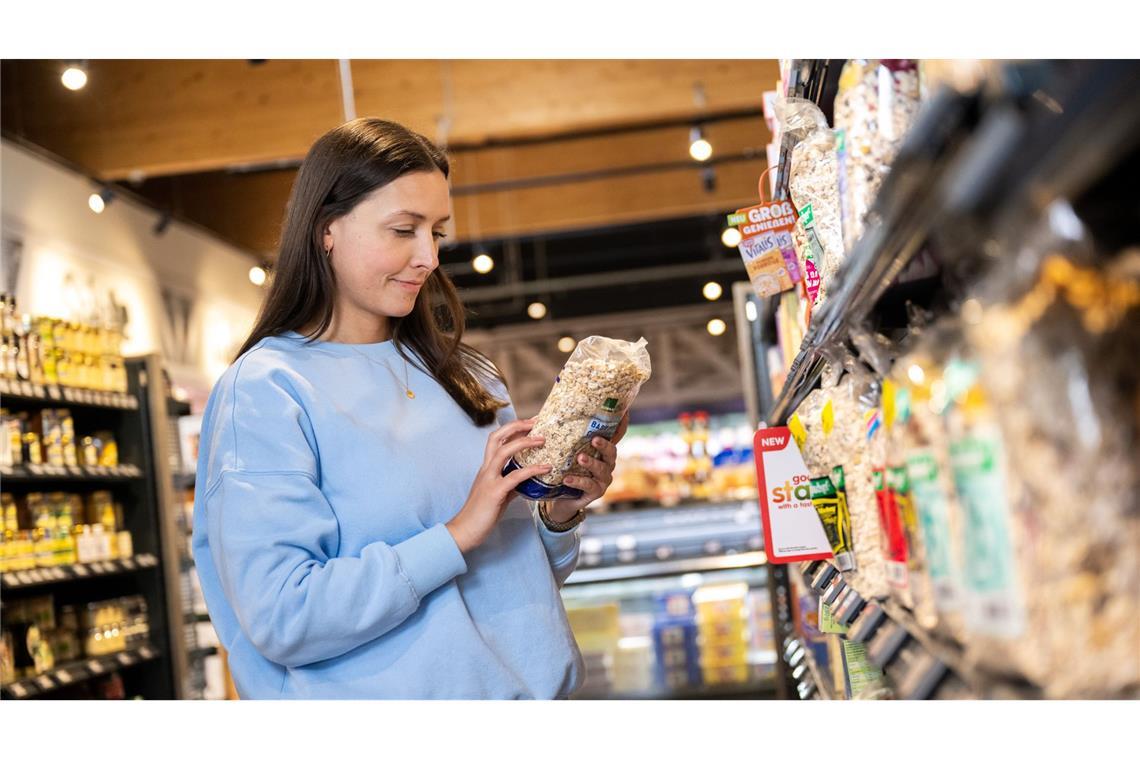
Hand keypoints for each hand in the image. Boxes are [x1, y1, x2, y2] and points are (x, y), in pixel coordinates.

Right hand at [447, 418, 551, 553]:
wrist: (465, 531)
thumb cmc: (481, 514)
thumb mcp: (499, 494)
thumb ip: (512, 484)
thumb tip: (528, 479)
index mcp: (486, 468)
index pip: (496, 440)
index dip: (512, 429)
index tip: (530, 423)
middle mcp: (486, 469)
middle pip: (496, 437)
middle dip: (516, 426)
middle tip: (536, 421)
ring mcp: (489, 479)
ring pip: (504, 451)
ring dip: (524, 442)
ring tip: (543, 439)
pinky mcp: (495, 492)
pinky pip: (515, 476)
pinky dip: (532, 470)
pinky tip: (546, 468)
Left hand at [548, 412, 628, 520]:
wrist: (561, 498)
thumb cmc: (566, 470)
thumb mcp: (568, 453)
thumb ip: (566, 438)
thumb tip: (547, 414)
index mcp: (602, 451)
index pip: (615, 437)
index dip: (621, 426)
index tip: (624, 415)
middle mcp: (606, 464)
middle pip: (611, 453)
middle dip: (604, 445)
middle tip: (594, 439)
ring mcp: (603, 479)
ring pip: (602, 470)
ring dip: (591, 463)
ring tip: (580, 458)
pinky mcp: (596, 493)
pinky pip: (589, 486)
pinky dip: (578, 481)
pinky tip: (567, 479)